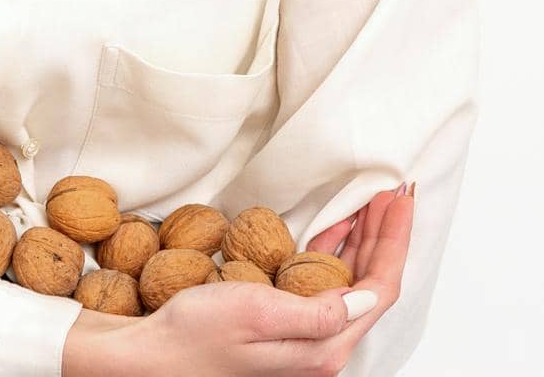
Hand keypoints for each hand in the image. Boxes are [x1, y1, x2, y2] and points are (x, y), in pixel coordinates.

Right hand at [64, 184, 413, 376]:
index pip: (377, 290)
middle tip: (393, 195)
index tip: (399, 202)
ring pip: (349, 282)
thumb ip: (318, 311)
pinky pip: (322, 284)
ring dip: (362, 241)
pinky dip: (333, 251)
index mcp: (322, 348)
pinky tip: (335, 229)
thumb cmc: (195, 336)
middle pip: (369, 285)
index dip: (393, 243)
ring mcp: (302, 337)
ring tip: (372, 204)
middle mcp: (319, 346)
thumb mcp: (257, 314)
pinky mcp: (283, 325)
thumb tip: (368, 295)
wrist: (153, 357)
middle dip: (385, 238)